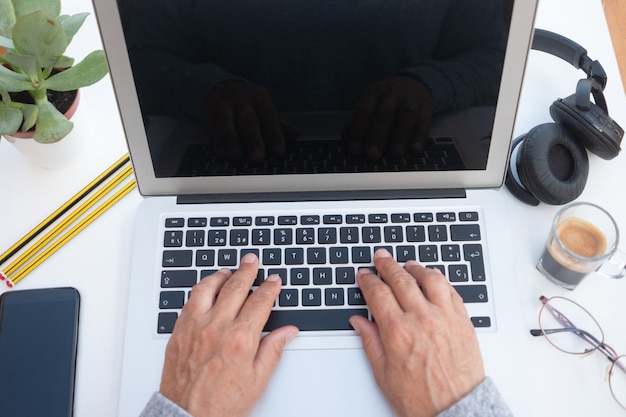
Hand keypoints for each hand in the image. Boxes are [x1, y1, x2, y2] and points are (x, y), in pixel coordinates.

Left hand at [159, 253, 298, 416]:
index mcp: (240, 338)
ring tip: (227, 271)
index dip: (269, 288)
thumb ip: (273, 350)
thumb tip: (287, 332)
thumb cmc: (221, 405)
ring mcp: (194, 328)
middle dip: (247, 271)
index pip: (260, 301)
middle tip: (252, 261)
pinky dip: (199, 291)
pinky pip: (188, 302)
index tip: (273, 281)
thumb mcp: (258, 380)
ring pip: (207, 288)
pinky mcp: (178, 333)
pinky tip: (205, 290)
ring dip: (219, 276)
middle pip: (235, 287)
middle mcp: (216, 327)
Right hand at [204, 81, 297, 160]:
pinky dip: (216, 139)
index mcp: (260, 97)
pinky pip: (212, 125)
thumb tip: (296, 134)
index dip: (275, 135)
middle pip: (249, 120)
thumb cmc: (248, 104)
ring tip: (237, 156)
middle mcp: (242, 99)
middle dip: (253, 140)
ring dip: (232, 140)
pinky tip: (221, 152)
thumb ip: (278, 124)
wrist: (220, 87)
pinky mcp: (209, 110)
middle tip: (258, 158)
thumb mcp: (264, 109)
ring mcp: (224, 103)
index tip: (279, 152)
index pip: (269, 117)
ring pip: (227, 121)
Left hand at [344, 76, 432, 159]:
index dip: (358, 131)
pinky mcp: (426, 107)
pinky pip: (424, 122)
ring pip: (406, 116)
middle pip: (384, 114)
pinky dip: (419, 137)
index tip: (355, 150)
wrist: (415, 82)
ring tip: (395, 153)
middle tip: (372, 155)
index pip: (364, 111)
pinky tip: (415, 150)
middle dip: (377, 136)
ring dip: (400, 136)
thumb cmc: (388, 99)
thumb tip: (345, 137)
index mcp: (374, 91)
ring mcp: (411, 98)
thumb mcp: (371, 103)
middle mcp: (392, 92)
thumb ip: (357, 120)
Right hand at [349, 249, 484, 416]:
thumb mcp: (384, 374)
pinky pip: (451, 291)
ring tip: (408, 264)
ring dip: (415, 268)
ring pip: (430, 278)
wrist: (457, 411)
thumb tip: (359, 322)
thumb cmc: (422, 399)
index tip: (364, 276)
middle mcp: (422, 319)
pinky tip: (433, 279)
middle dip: (387, 265)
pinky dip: (440, 280)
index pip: (377, 293)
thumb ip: (370, 342)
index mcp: (397, 331)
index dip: (367, 280)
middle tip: (381, 257)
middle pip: (400, 279)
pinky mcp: (463, 321)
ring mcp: (445, 317)